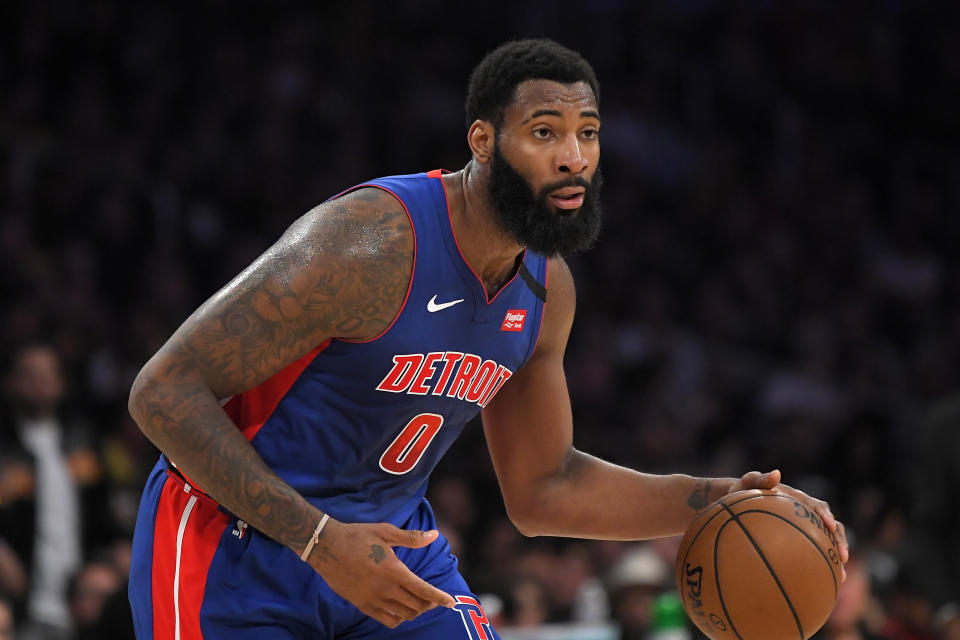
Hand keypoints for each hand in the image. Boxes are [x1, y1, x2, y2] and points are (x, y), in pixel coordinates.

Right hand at [304, 518, 455, 627]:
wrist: (327, 547)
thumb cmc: (358, 536)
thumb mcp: (386, 532)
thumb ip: (412, 537)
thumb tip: (434, 535)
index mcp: (394, 571)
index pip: (424, 590)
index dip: (440, 598)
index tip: (451, 602)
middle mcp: (386, 589)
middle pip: (416, 606)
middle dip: (429, 604)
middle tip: (433, 598)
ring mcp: (373, 600)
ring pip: (403, 615)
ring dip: (415, 611)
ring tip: (419, 603)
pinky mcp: (362, 605)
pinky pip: (387, 620)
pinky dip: (398, 618)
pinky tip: (400, 609)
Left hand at [730, 469, 849, 581]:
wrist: (736, 502)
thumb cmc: (742, 491)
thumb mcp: (748, 482)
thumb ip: (759, 478)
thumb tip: (776, 474)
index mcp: (798, 499)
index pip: (817, 506)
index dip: (826, 516)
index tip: (829, 526)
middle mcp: (806, 513)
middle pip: (831, 526)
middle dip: (840, 541)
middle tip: (842, 557)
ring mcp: (805, 527)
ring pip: (827, 542)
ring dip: (835, 557)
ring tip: (840, 578)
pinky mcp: (798, 540)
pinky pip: (812, 553)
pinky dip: (819, 566)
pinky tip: (820, 585)